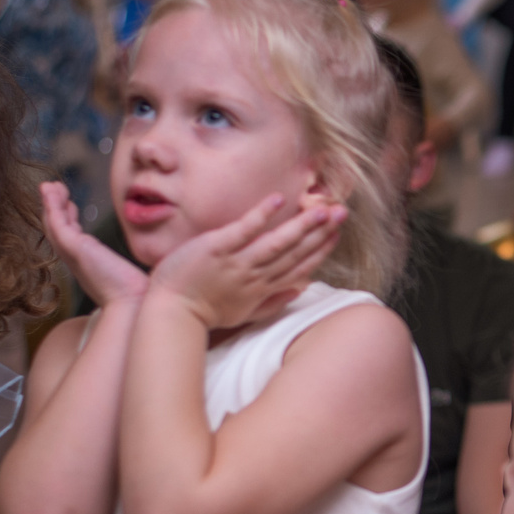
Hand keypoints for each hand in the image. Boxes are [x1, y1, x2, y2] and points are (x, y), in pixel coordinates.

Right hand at [42, 181, 147, 305]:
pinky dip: (52, 205)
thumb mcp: (132, 276)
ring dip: (50, 204)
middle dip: (54, 209)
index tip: (71, 204)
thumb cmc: (139, 295)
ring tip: (51, 186)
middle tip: (55, 190)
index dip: (68, 220)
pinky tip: (53, 190)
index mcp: (90, 266)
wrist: (135, 305)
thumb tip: (154, 265)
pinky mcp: (75, 249)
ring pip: (53, 225)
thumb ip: (133, 269)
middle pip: (57, 231)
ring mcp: (73, 255)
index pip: (71, 239)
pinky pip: (57, 223)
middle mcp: (77, 261)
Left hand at [146, 194, 341, 329]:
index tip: (337, 235)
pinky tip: (279, 200)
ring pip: (278, 242)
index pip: (299, 267)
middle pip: (295, 252)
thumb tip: (300, 290)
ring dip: (303, 225)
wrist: (171, 313)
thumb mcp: (243, 314)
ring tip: (324, 210)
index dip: (321, 250)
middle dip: (321, 233)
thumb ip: (272, 302)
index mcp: (262, 289)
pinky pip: (244, 229)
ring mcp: (237, 261)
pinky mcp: (217, 248)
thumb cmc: (204, 314)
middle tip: (342, 213)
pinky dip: (262, 215)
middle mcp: (255, 275)